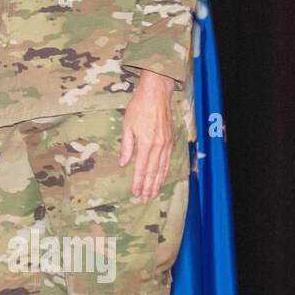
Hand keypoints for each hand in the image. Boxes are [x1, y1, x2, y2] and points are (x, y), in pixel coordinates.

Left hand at [119, 70, 176, 200]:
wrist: (156, 95)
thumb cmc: (138, 108)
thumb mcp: (127, 126)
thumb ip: (126, 146)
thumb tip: (123, 163)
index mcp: (146, 144)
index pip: (141, 168)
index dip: (138, 182)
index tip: (135, 193)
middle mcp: (159, 147)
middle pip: (154, 172)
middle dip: (149, 187)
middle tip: (145, 200)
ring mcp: (167, 144)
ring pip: (163, 168)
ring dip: (158, 183)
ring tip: (153, 194)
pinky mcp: (171, 140)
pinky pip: (168, 160)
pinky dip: (165, 172)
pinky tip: (162, 178)